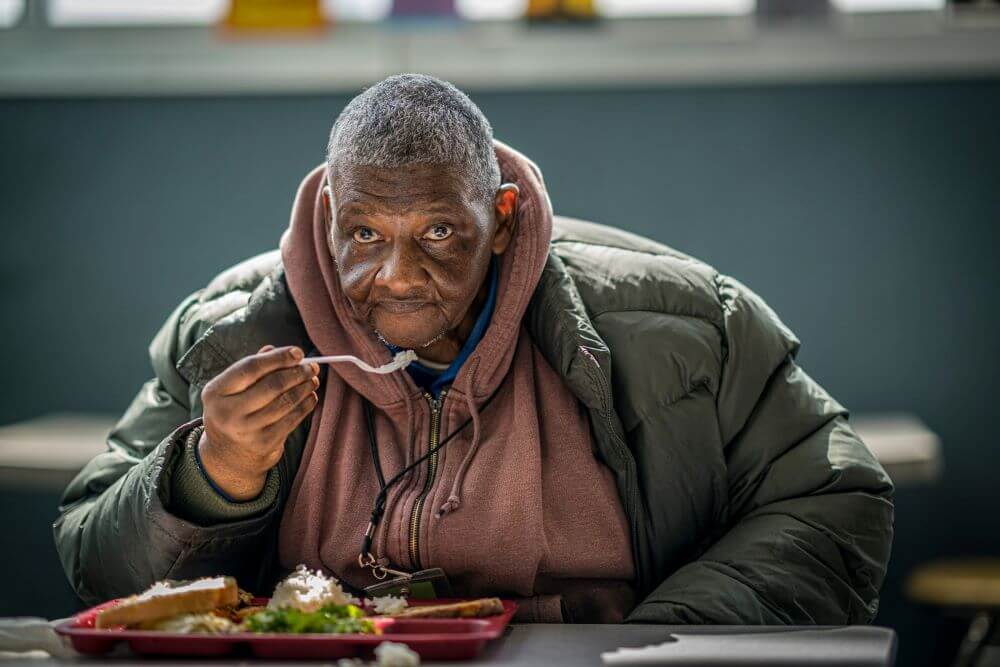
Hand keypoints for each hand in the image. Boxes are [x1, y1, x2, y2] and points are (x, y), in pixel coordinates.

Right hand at [199, 345, 318, 500]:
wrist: (228, 456)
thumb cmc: (234, 412)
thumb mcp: (231, 390)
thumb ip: (251, 368)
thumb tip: (274, 349)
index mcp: (215, 392)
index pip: (250, 367)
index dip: (277, 357)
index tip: (297, 352)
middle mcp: (227, 412)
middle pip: (271, 385)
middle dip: (297, 372)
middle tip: (311, 366)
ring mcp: (246, 430)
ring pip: (285, 402)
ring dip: (304, 388)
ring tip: (313, 379)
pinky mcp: (264, 443)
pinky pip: (292, 419)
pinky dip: (305, 405)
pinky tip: (311, 397)